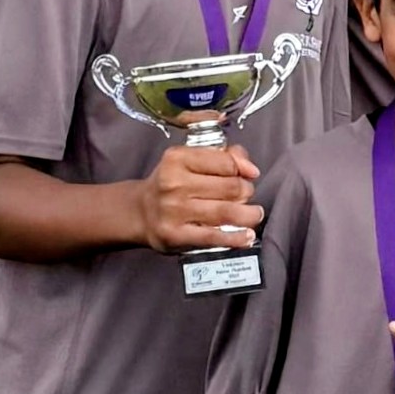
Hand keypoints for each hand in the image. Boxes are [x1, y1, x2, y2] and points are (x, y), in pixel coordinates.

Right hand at [133, 144, 261, 253]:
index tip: (248, 175)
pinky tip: (246, 236)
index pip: (226, 162)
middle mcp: (174, 183)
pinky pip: (215, 237)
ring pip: (227, 211)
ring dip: (249, 215)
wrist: (140, 212)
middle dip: (246, 192)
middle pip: (231, 187)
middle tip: (245, 196)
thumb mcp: (190, 160)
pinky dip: (236, 237)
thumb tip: (250, 168)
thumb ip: (223, 156)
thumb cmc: (172, 184)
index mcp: (177, 158)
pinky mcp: (176, 235)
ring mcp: (174, 210)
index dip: (243, 170)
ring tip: (254, 214)